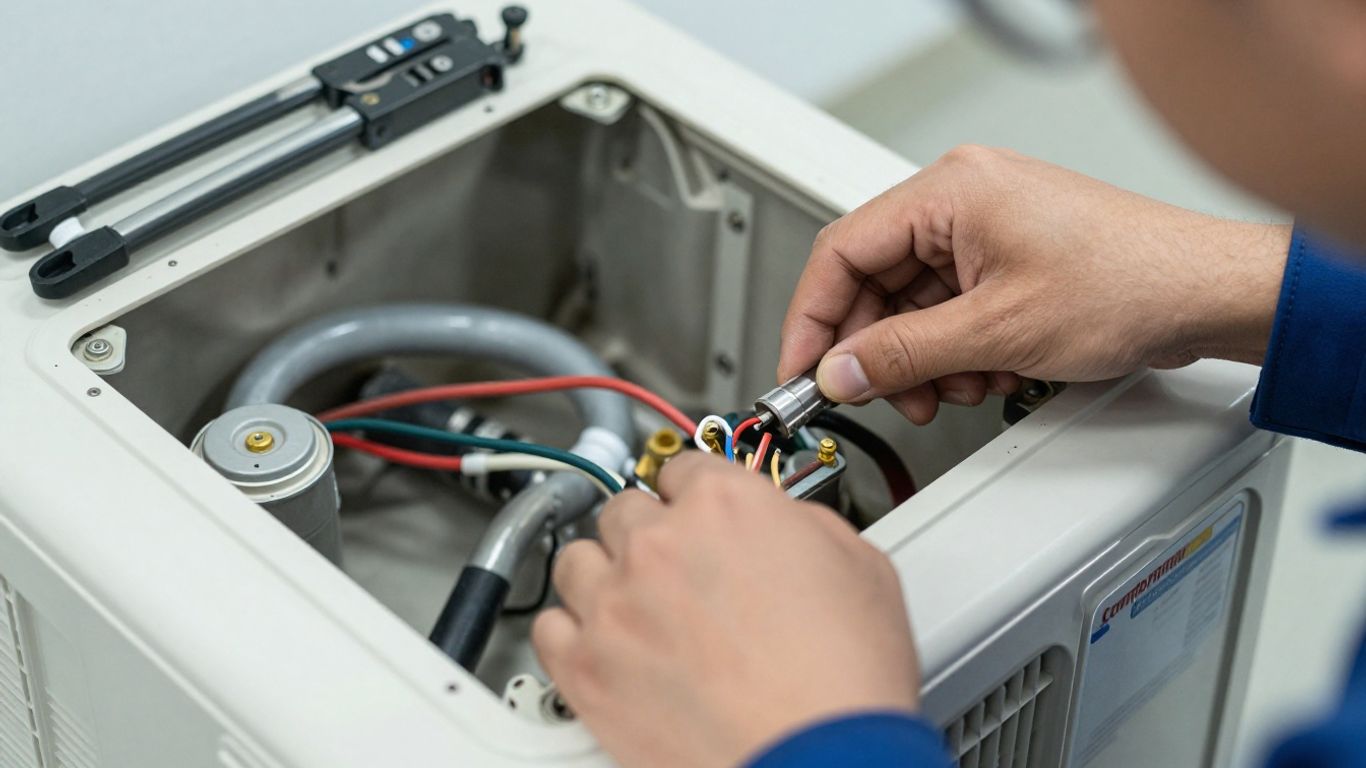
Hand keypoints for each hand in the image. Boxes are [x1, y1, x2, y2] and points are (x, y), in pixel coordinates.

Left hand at [532, 452, 919, 767]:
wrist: (821, 761)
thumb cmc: (845, 680)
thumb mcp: (860, 564)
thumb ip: (801, 525)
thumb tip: (782, 525)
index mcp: (725, 503)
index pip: (683, 468)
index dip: (694, 496)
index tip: (692, 512)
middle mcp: (659, 542)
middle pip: (625, 511)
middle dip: (649, 537)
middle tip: (673, 570)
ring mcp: (614, 603)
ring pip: (577, 561)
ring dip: (602, 577)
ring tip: (630, 606)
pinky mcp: (585, 666)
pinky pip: (550, 628)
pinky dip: (571, 633)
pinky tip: (600, 645)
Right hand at [779, 146, 1290, 423]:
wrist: (1206, 293)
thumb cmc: (1130, 282)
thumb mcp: (996, 331)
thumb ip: (904, 355)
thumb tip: (842, 370)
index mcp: (948, 192)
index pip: (841, 251)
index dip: (814, 319)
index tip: (803, 369)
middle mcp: (962, 200)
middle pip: (876, 282)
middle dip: (881, 349)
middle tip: (883, 394)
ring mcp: (986, 229)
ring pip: (913, 303)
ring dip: (923, 359)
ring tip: (953, 389)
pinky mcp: (1007, 259)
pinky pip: (951, 308)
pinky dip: (955, 351)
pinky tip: (985, 375)